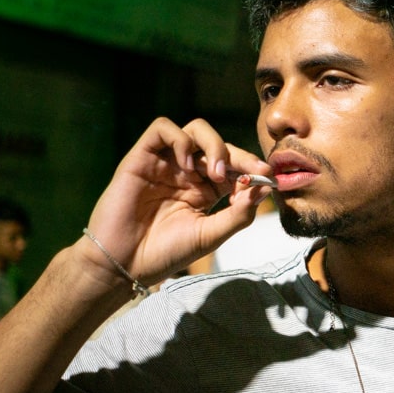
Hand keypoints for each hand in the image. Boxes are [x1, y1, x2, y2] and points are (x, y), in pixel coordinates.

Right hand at [80, 118, 273, 287]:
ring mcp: (166, 164)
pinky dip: (181, 140)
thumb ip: (239, 213)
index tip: (268, 178)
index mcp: (206, 190)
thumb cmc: (166, 252)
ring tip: (215, 173)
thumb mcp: (211, 235)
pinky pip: (162, 129)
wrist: (125, 263)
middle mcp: (187, 173)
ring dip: (214, 145)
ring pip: (195, 130)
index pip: (235, 167)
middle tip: (251, 171)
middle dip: (240, 155)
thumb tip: (265, 188)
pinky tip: (186, 166)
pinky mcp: (142, 157)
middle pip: (220, 145)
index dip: (253, 168)